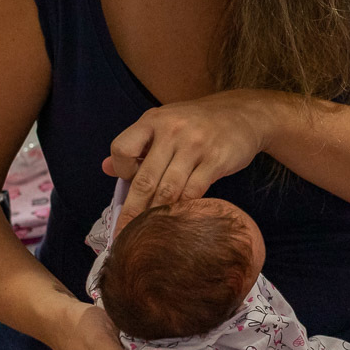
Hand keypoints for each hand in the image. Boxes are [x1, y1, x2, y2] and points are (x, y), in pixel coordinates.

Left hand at [102, 90, 277, 233]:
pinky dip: (184, 207)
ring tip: (151, 232)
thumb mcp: (164, 123)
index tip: (130, 181)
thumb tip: (105, 168)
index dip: (122, 170)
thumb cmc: (199, 122)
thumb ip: (137, 145)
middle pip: (145, 177)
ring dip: (157, 214)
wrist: (243, 115)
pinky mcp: (216, 160)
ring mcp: (195, 145)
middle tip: (124, 234)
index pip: (122, 149)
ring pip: (169, 189)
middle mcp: (172, 130)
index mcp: (153, 120)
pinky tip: (179, 217)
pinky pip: (194, 191)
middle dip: (133, 211)